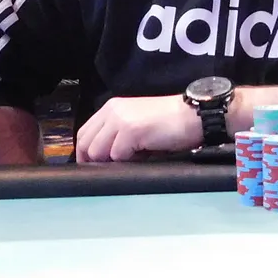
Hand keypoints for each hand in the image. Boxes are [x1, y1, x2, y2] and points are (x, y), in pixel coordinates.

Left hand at [75, 95, 201, 161]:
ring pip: (98, 152)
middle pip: (86, 144)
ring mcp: (120, 119)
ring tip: (133, 159)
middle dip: (96, 161)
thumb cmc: (169, 123)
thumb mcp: (136, 124)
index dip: (85, 154)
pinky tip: (143, 156)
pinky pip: (117, 155)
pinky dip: (128, 162)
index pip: (84, 133)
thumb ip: (117, 135)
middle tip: (113, 169)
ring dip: (113, 161)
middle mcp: (112, 110)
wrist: (193, 115)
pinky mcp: (131, 130)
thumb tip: (103, 159)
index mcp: (111, 108)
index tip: (94, 167)